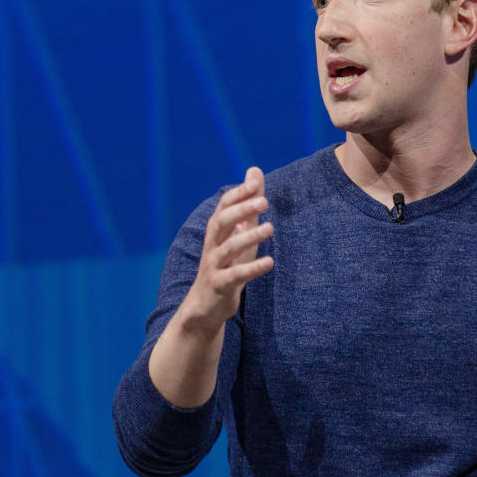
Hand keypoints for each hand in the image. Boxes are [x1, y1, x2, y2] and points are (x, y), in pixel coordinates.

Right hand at [182, 167, 273, 334]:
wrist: (206, 305)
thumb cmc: (227, 264)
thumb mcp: (239, 233)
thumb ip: (248, 205)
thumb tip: (255, 171)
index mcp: (217, 231)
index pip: (224, 206)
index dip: (238, 194)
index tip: (255, 182)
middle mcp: (212, 245)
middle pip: (221, 222)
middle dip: (241, 210)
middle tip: (264, 202)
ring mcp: (214, 265)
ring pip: (228, 248)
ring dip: (248, 237)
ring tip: (270, 228)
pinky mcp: (220, 285)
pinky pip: (235, 275)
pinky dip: (252, 269)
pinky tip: (270, 262)